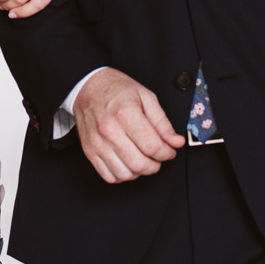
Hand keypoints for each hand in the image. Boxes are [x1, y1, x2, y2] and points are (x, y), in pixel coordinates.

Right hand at [74, 67, 183, 183]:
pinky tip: (127, 163)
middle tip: (157, 156)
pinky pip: (109, 176)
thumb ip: (162, 122)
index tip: (169, 150)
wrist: (88, 87)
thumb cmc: (116, 89)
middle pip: (140, 164)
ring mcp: (98, 143)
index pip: (153, 147)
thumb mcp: (146, 97)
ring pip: (125, 174)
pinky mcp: (89, 151)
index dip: (167, 153)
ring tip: (142, 159)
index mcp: (125, 114)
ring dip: (139, 172)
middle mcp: (109, 131)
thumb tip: (176, 142)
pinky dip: (122, 175)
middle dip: (155, 165)